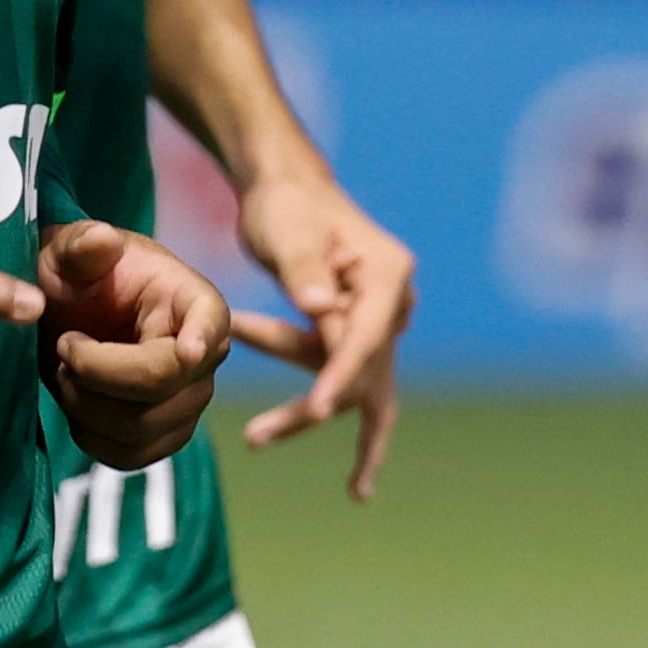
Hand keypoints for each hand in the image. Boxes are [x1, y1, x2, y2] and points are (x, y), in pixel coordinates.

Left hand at [36, 218, 229, 471]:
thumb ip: (81, 244)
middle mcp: (204, 357)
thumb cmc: (78, 275)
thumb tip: (101, 240)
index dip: (199, 342)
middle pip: (161, 388)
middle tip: (63, 348)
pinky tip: (76, 406)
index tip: (183, 350)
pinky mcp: (165, 434)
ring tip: (66, 371)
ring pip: (142, 429)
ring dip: (85, 406)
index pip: (209, 326)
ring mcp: (189, 401)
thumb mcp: (70, 251)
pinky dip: (93, 438)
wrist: (71, 314)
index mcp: (195, 302)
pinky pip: (132, 457)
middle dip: (94, 375)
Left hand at [226, 172, 415, 498]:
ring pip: (350, 383)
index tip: (318, 408)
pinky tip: (320, 456)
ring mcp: (378, 324)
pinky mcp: (353, 336)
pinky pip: (331, 372)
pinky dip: (306, 388)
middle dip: (317, 406)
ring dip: (301, 409)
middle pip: (363, 371)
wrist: (285, 192)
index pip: (366, 336)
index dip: (342, 374)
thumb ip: (303, 270)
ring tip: (253, 438)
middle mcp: (394, 304)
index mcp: (388, 275)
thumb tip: (322, 307)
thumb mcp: (288, 232)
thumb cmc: (287, 207)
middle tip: (259, 438)